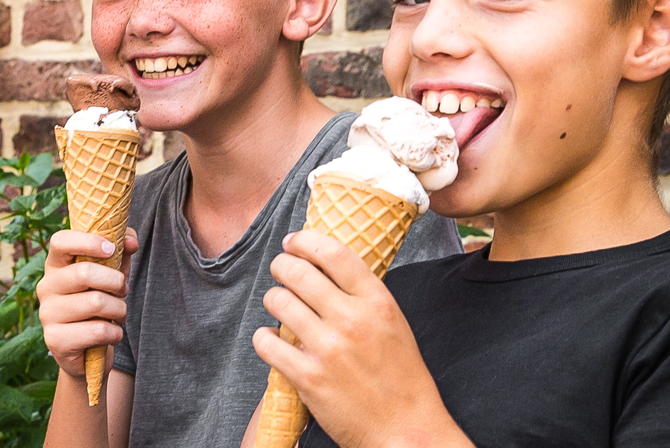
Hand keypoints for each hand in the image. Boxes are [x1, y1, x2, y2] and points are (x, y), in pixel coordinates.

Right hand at [37, 228, 137, 377]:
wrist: (87, 353)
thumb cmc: (99, 306)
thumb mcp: (110, 276)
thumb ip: (120, 253)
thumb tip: (131, 240)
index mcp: (56, 265)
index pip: (60, 241)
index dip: (87, 241)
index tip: (111, 249)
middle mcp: (46, 287)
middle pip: (84, 272)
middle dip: (116, 282)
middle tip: (122, 290)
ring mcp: (47, 314)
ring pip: (95, 302)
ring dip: (119, 309)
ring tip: (117, 314)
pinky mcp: (55, 339)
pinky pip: (97, 331)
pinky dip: (114, 333)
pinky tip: (110, 335)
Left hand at [252, 231, 464, 446]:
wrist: (406, 431)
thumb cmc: (402, 379)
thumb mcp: (394, 326)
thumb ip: (364, 297)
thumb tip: (328, 269)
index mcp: (378, 303)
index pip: (334, 253)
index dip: (305, 241)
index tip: (293, 242)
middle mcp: (352, 320)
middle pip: (297, 272)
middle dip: (281, 266)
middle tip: (280, 271)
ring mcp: (328, 348)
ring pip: (277, 301)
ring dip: (272, 300)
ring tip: (279, 307)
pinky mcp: (307, 376)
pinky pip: (266, 343)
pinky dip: (263, 338)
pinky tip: (272, 341)